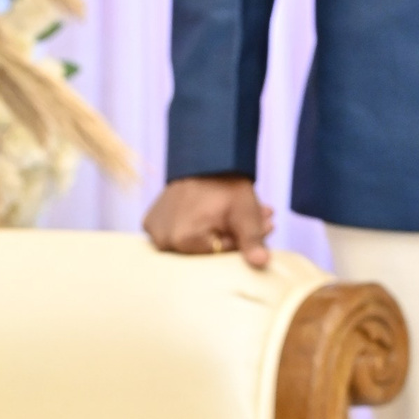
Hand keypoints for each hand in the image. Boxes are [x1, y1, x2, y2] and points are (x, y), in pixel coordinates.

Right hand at [144, 177, 272, 269]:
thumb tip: (262, 263)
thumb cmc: (224, 183)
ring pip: (197, 241)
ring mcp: (154, 231)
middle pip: (209, 248)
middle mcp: (164, 240)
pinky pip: (181, 233)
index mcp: (183, 241)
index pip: (224, 253)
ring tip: (244, 211)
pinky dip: (199, 226)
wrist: (202, 155)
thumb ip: (253, 240)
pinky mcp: (151, 223)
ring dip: (222, 230)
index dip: (247, 240)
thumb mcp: (244, 212)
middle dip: (238, 234)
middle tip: (264, 217)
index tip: (268, 225)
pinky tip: (216, 213)